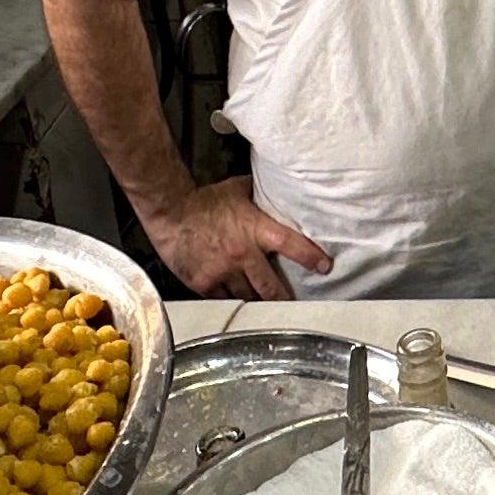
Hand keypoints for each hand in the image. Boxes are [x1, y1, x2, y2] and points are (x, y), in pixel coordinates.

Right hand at [140, 178, 328, 300]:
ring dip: (258, 301)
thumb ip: (259, 195)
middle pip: (271, 286)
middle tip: (295, 305)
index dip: (309, 256)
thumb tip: (276, 189)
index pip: (289, 244)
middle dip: (285, 298)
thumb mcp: (236, 191)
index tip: (324, 266)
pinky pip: (224, 298)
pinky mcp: (204, 283)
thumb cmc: (202, 201)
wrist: (170, 212)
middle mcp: (240, 253)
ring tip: (267, 305)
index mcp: (253, 229)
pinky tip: (238, 298)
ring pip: (248, 296)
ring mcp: (222, 271)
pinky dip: (232, 298)